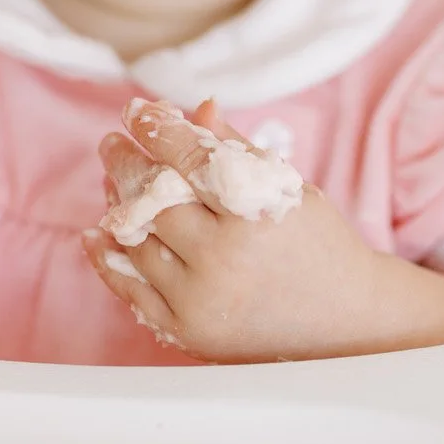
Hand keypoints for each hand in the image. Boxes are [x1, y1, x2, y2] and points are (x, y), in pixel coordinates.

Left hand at [84, 102, 394, 361]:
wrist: (346, 324)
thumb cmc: (319, 244)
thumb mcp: (285, 187)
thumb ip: (236, 148)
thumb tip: (195, 109)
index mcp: (250, 215)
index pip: (186, 158)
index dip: (155, 129)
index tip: (136, 112)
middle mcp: (222, 260)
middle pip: (153, 199)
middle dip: (125, 164)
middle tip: (111, 144)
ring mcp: (201, 302)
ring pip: (138, 242)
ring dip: (117, 206)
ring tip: (112, 182)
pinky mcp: (189, 334)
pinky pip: (133, 293)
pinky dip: (109, 262)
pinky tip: (97, 234)